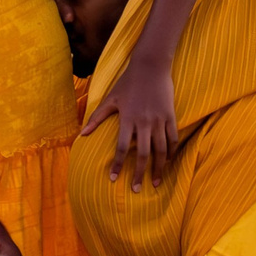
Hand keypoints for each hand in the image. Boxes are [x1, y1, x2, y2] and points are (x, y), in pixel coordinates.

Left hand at [82, 57, 176, 193]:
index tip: (114, 179)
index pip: (122, 148)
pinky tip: (168, 162)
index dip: (118, 165)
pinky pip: (173, 138)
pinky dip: (171, 152)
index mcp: (128, 119)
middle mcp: (144, 122)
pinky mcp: (171, 116)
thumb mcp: (110, 99)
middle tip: (136, 190)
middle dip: (139, 174)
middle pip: (143, 154)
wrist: (151, 65)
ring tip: (156, 182)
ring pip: (161, 150)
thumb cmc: (127, 82)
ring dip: (159, 168)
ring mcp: (159, 120)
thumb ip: (97, 118)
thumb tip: (82, 135)